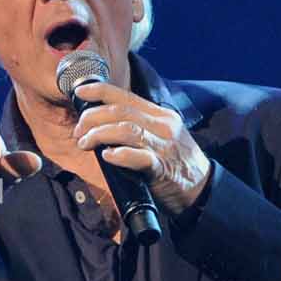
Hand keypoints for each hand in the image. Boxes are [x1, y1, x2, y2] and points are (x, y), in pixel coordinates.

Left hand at [72, 78, 210, 213]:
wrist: (202, 189)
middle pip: (121, 111)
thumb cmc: (174, 163)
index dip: (99, 91)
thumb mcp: (160, 136)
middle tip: (79, 131)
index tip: (79, 92)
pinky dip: (120, 155)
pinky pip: (139, 157)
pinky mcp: (163, 169)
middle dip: (92, 118)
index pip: (126, 96)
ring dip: (99, 134)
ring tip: (85, 143)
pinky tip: (107, 156)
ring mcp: (164, 147)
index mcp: (160, 115)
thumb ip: (137, 126)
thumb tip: (101, 123)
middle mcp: (163, 126)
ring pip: (126, 129)